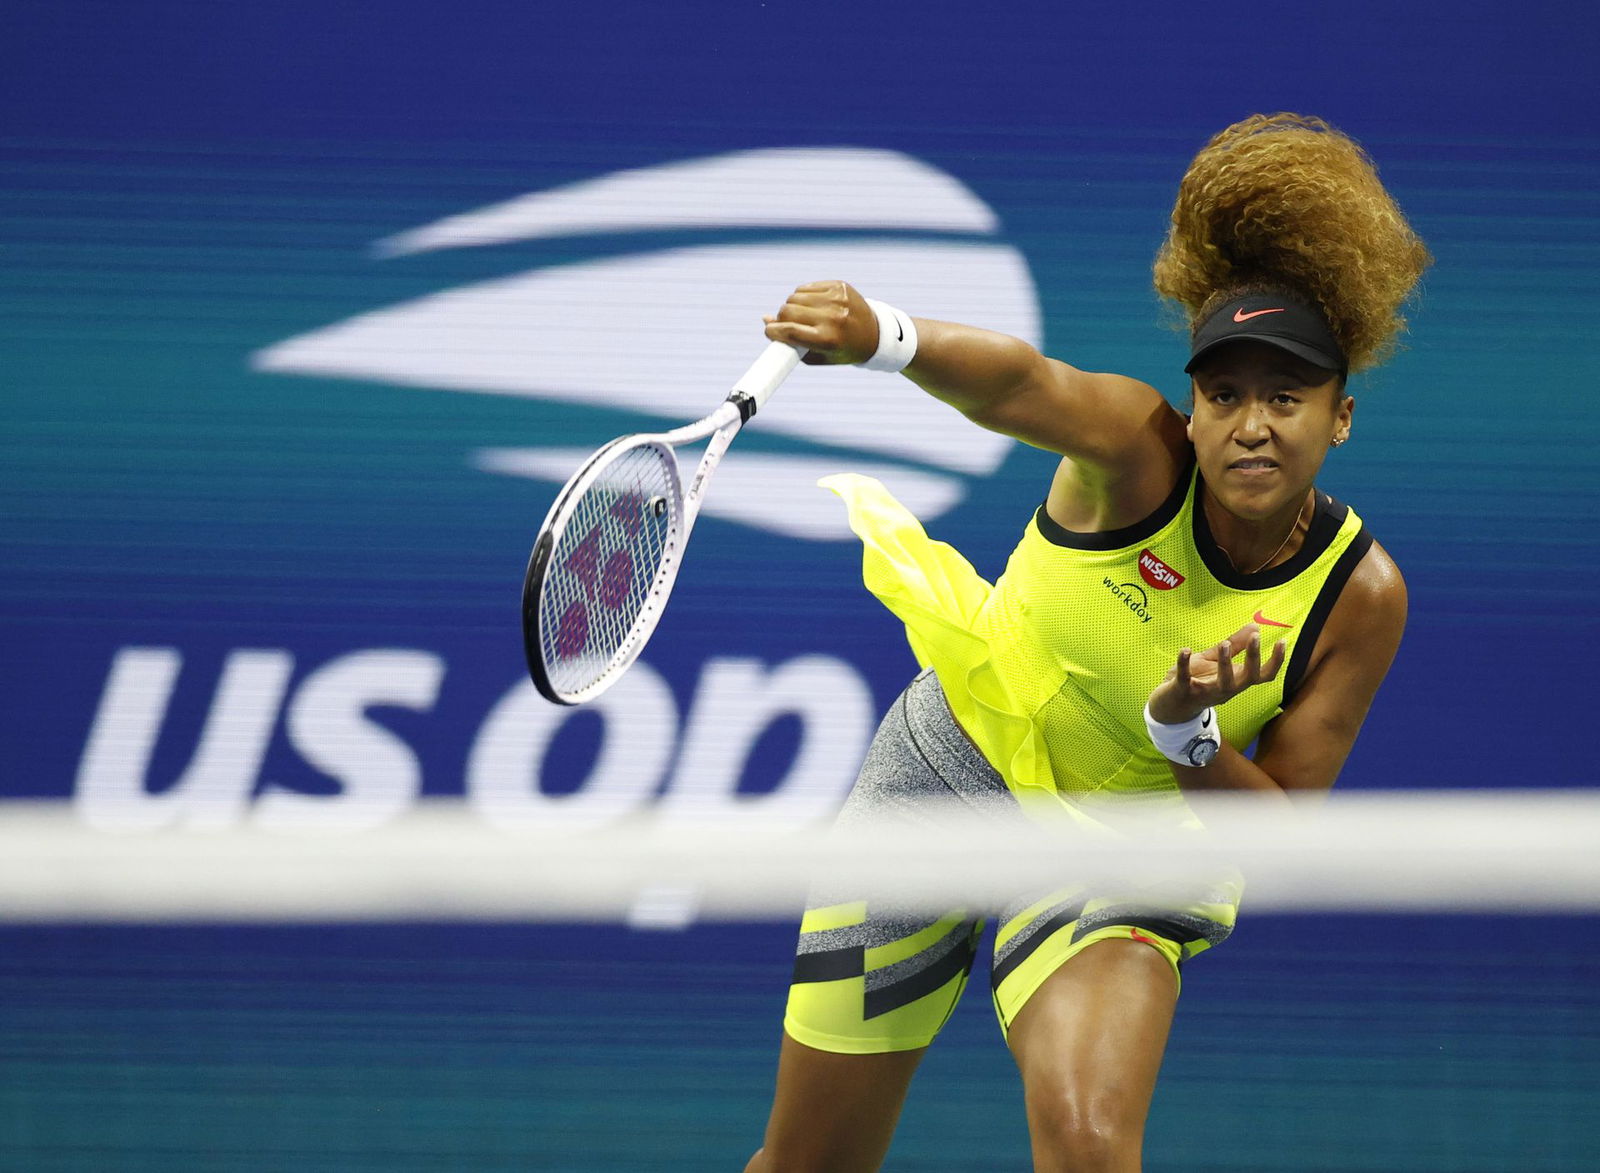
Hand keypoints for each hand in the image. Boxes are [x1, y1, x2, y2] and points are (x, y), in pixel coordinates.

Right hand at [763, 280, 879, 364]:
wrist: (874, 334)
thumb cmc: (840, 350)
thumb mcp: (815, 355)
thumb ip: (789, 342)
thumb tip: (765, 319)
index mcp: (828, 340)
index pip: (789, 331)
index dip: (773, 332)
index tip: (769, 333)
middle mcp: (833, 317)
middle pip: (788, 311)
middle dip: (781, 319)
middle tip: (787, 325)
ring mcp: (837, 299)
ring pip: (794, 297)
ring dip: (793, 307)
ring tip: (803, 317)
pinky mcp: (838, 286)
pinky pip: (806, 288)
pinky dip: (803, 297)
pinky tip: (812, 306)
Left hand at [1147, 622, 1286, 725]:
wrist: (1169, 704)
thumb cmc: (1196, 680)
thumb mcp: (1215, 660)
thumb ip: (1234, 645)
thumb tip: (1255, 626)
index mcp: (1236, 681)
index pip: (1263, 675)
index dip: (1276, 661)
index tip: (1282, 641)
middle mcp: (1226, 689)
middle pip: (1248, 679)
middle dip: (1253, 658)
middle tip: (1256, 637)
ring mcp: (1205, 692)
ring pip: (1223, 683)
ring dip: (1225, 663)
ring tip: (1224, 644)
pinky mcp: (1183, 692)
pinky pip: (1185, 679)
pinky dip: (1184, 663)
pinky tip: (1185, 649)